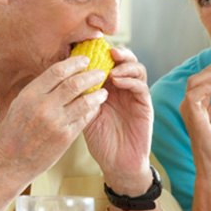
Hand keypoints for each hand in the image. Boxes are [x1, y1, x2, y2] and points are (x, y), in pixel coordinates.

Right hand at [0, 55, 108, 177]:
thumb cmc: (14, 132)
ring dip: (97, 93)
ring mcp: (56, 122)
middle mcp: (43, 107)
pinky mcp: (66, 137)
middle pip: (74, 83)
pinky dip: (93, 110)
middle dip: (91, 75)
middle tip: (100, 72)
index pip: (57, 71)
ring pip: (84, 101)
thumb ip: (39, 90)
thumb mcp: (20, 104)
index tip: (85, 60)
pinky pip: (85, 119)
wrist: (12, 162)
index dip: (74, 63)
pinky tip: (97, 106)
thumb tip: (60, 73)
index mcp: (30, 95)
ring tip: (103, 90)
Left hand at [83, 47, 152, 192]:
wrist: (117, 164)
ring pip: (137, 69)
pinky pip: (141, 87)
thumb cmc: (100, 141)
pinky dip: (130, 80)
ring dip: (125, 64)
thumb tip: (65, 75)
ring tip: (111, 66)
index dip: (100, 52)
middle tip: (106, 50)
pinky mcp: (145, 106)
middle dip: (117, 52)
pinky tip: (117, 81)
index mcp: (108, 88)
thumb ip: (81, 96)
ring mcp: (135, 96)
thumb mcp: (85, 115)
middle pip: (125, 61)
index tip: (87, 46)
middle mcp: (123, 89)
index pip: (107, 63)